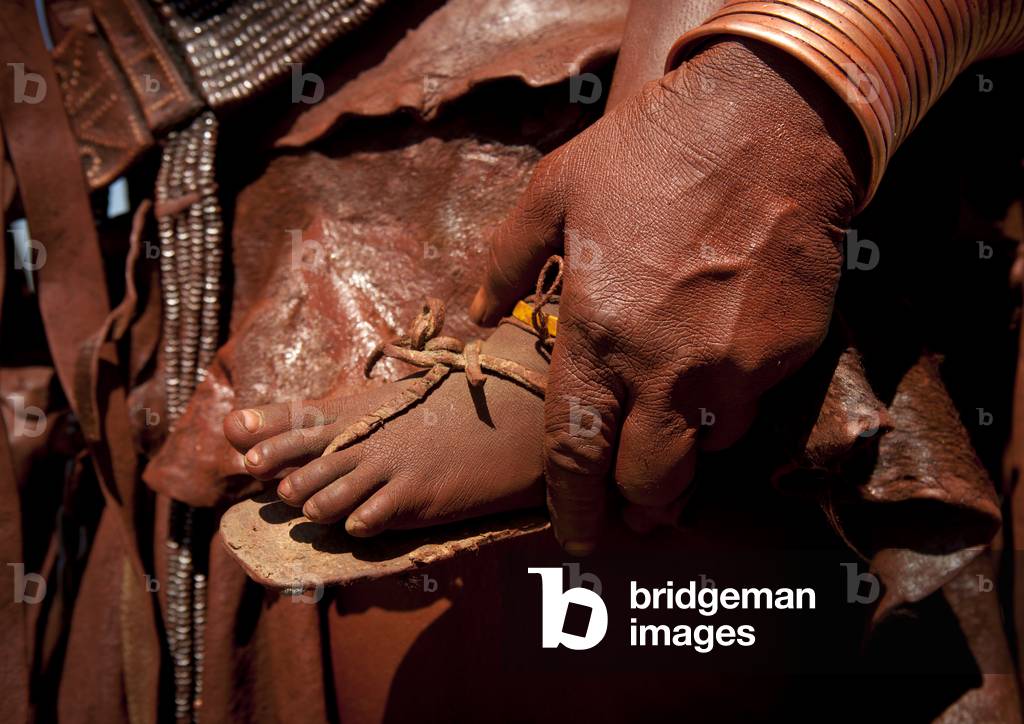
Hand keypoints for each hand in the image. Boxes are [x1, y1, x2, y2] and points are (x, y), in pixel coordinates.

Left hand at [469, 39, 866, 553]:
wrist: (768, 123)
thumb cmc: (649, 154)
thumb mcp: (553, 191)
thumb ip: (506, 262)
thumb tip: (479, 313)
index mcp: (596, 335)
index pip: (574, 454)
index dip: (572, 505)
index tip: (574, 533)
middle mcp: (663, 369)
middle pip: (646, 482)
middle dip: (632, 509)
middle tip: (626, 515)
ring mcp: (732, 368)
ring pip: (705, 453)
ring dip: (682, 461)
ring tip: (671, 449)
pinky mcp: (785, 355)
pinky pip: (752, 407)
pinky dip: (728, 411)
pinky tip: (716, 381)